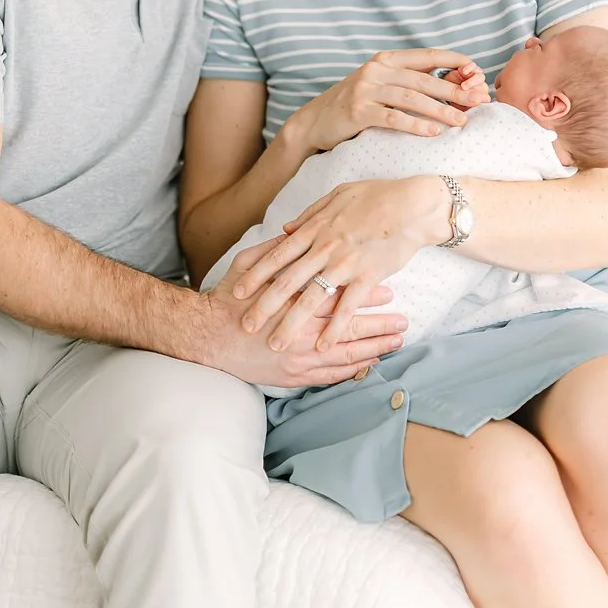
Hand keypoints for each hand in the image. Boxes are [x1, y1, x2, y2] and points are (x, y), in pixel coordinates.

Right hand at [203, 237, 407, 387]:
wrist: (205, 337)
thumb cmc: (226, 298)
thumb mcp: (246, 263)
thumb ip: (275, 249)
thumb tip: (297, 230)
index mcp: (291, 299)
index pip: (336, 296)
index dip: (363, 292)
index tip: (386, 288)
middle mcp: (298, 330)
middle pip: (347, 327)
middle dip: (377, 325)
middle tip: (403, 321)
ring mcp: (297, 357)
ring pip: (344, 355)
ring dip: (373, 349)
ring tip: (396, 343)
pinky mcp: (293, 376)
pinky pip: (331, 376)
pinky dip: (352, 370)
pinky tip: (370, 364)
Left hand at [234, 175, 449, 350]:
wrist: (411, 205)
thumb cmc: (375, 197)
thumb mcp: (336, 197)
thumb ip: (309, 217)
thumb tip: (286, 230)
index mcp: (315, 229)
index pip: (277, 256)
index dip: (255, 275)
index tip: (237, 291)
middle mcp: (325, 248)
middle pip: (287, 281)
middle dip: (264, 306)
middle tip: (245, 326)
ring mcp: (346, 263)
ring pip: (311, 299)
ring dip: (291, 324)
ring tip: (276, 343)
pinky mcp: (368, 276)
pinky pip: (346, 308)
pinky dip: (333, 329)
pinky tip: (322, 345)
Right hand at [283, 47, 488, 156]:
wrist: (316, 121)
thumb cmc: (356, 104)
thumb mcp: (381, 84)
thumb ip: (408, 81)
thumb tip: (453, 86)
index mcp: (386, 59)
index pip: (428, 55)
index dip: (454, 62)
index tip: (477, 71)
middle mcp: (376, 70)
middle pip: (424, 79)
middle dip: (454, 90)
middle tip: (478, 100)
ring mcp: (366, 89)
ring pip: (412, 98)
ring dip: (440, 110)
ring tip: (461, 121)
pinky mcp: (358, 110)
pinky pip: (393, 117)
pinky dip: (416, 125)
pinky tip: (433, 132)